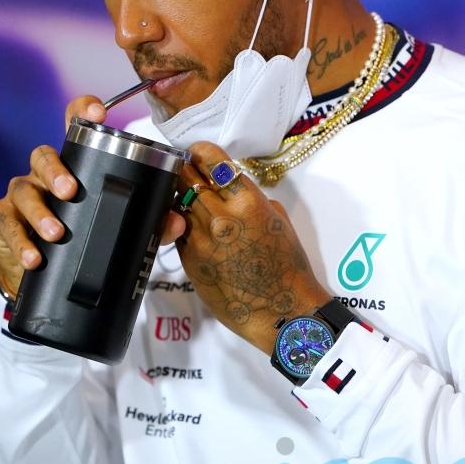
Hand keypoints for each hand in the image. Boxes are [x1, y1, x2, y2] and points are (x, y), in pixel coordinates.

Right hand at [0, 94, 185, 297]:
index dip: (83, 111)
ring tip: (56, 233)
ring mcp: (24, 194)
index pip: (75, 125)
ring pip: (24, 189)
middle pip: (44, 156)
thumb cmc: (83, 231)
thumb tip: (176, 224)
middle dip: (56, 172)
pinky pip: (9, 225)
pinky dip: (22, 241)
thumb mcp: (118, 223)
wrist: (43, 267)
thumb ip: (149, 222)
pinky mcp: (5, 220)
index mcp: (76, 164)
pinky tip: (34, 256)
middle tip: (70, 192)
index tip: (98, 113)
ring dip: (40, 211)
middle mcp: (46, 172)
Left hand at [171, 141, 329, 353]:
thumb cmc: (287, 266)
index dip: (200, 152)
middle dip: (186, 170)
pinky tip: (192, 227)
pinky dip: (181, 223)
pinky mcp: (189, 259)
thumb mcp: (278, 219)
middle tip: (187, 169)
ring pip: (177, 202)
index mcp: (248, 202)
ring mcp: (200, 239)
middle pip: (187, 178)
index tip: (197, 152)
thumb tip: (233, 189)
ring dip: (180, 196)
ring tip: (188, 198)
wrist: (281, 311)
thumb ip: (252, 198)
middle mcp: (221, 217)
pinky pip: (178, 231)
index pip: (213, 162)